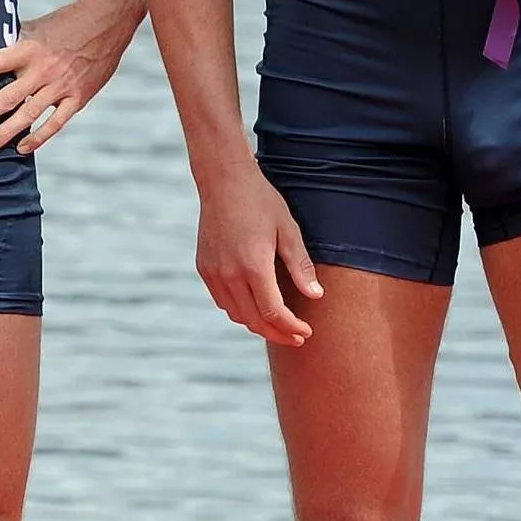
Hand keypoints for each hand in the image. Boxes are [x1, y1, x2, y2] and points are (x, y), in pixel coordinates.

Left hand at [0, 0, 133, 153]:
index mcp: (29, 49)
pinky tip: (21, 148)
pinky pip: (56, 122)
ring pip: (29, 114)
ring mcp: (61, 86)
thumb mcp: (36, 27)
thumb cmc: (65, 22)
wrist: (106, 22)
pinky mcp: (77, 97)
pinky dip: (38, 136)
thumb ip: (13, 42)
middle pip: (8, 97)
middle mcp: (43, 70)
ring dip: (6, 132)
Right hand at [195, 158, 322, 345]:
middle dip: (278, 333)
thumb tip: (316, 296)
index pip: (274, 313)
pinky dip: (240, 311)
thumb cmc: (261, 202)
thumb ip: (300, 267)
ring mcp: (213, 273)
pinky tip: (255, 306)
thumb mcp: (288, 231)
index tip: (306, 331)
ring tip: (278, 325)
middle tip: (296, 337)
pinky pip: (223, 301)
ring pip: (236, 315)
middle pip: (254, 320)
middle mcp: (230, 274)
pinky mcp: (204, 268)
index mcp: (254, 266)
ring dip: (258, 325)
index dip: (292, 327)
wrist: (223, 182)